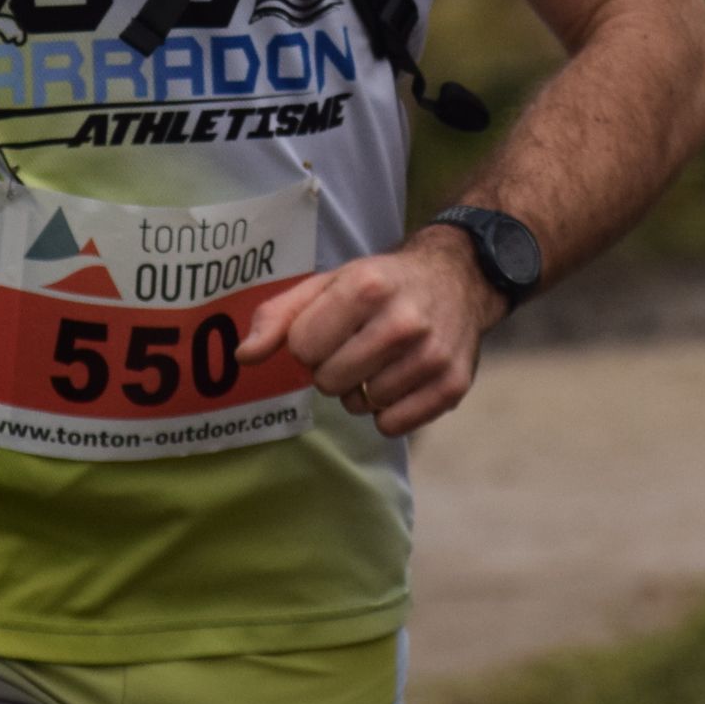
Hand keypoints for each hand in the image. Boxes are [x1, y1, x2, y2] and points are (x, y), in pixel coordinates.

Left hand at [237, 224, 502, 436]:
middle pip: (328, 381)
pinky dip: (388, 411)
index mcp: (367, 288)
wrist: (458, 278)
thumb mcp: (328, 283)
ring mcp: (431, 356)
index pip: (302, 348)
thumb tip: (245, 357)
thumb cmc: (382, 284)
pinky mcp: (452, 385)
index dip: (309, 342)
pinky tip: (400, 380)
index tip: (329, 328)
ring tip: (380, 360)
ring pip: (361, 406)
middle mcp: (403, 323)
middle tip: (355, 345)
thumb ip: (279, 316)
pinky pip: (392, 425)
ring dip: (361, 390)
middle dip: (333, 368)